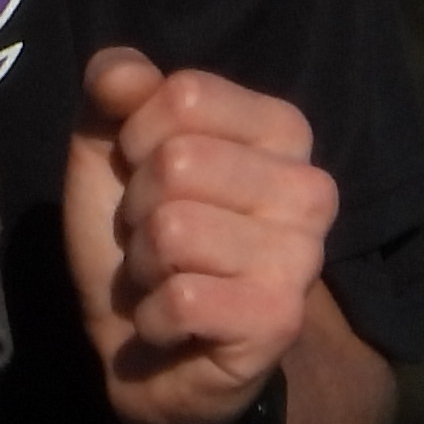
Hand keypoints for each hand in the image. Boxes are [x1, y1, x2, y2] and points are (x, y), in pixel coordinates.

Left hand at [62, 50, 338, 423]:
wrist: (149, 352)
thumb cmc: (138, 237)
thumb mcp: (111, 150)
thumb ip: (116, 91)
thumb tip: (120, 72)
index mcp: (283, 131)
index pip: (187, 93)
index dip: (136, 136)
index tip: (144, 174)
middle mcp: (311, 189)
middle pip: (179, 160)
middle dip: (137, 208)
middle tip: (153, 241)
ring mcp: (303, 258)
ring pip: (175, 230)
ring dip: (142, 265)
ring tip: (164, 280)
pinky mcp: (280, 321)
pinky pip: (182, 298)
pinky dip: (152, 317)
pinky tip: (173, 324)